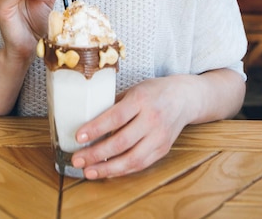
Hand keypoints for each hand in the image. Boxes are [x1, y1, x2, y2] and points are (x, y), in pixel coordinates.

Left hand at [71, 76, 191, 178]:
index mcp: (141, 100)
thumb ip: (114, 105)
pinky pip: (140, 165)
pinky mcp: (163, 150)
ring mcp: (159, 137)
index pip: (116, 117)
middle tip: (77, 159)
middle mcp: (152, 119)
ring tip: (88, 171)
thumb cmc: (153, 91)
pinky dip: (122, 170)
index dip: (96, 128)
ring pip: (132, 159)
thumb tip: (88, 120)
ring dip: (107, 168)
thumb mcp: (133, 90)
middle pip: (121, 141)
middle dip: (96, 153)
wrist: (184, 98)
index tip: (79, 136)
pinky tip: (107, 171)